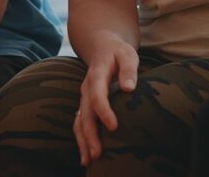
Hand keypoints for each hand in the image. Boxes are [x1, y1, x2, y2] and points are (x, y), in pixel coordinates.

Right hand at [74, 35, 138, 166]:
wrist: (102, 46)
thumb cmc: (118, 52)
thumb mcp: (128, 54)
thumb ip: (129, 69)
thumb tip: (129, 88)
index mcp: (96, 75)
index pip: (97, 95)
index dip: (104, 111)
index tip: (113, 127)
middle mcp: (86, 88)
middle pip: (85, 114)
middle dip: (90, 135)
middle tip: (98, 154)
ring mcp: (83, 97)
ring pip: (79, 122)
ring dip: (83, 141)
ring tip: (89, 161)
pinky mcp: (85, 105)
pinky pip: (80, 123)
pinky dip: (82, 139)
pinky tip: (86, 155)